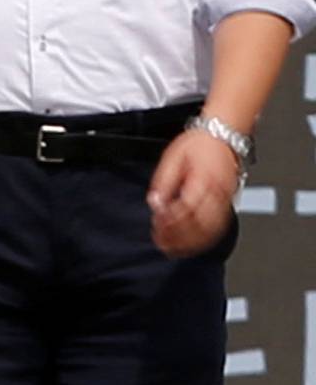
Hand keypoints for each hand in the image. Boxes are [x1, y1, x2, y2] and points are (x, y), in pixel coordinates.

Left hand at [147, 128, 240, 256]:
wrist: (222, 135)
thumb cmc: (198, 144)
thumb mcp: (172, 157)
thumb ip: (163, 182)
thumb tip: (155, 203)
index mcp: (202, 179)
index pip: (186, 209)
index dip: (171, 222)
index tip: (157, 227)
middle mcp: (217, 192)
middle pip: (199, 224)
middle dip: (180, 238)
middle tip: (163, 244)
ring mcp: (225, 200)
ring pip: (211, 231)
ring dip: (192, 243)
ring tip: (174, 249)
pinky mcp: (229, 205)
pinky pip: (219, 229)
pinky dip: (205, 240)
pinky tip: (193, 244)